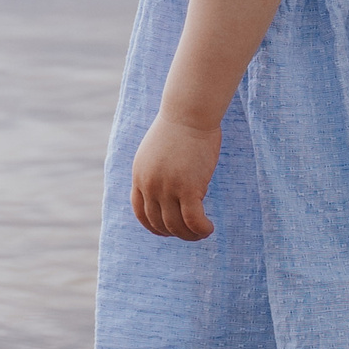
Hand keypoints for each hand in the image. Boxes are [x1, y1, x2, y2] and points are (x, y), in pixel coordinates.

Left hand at [131, 108, 222, 239]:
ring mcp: (167, 188)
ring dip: (190, 235)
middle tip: (191, 232)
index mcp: (140, 176)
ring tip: (203, 232)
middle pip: (159, 223)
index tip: (168, 230)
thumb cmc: (179, 128)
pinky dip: (202, 229)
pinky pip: (194, 220)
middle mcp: (150, 185)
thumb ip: (156, 173)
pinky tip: (209, 228)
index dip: (154, 227)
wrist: (189, 113)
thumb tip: (167, 193)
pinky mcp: (188, 188)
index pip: (141, 213)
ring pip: (176, 226)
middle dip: (175, 233)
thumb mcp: (156, 152)